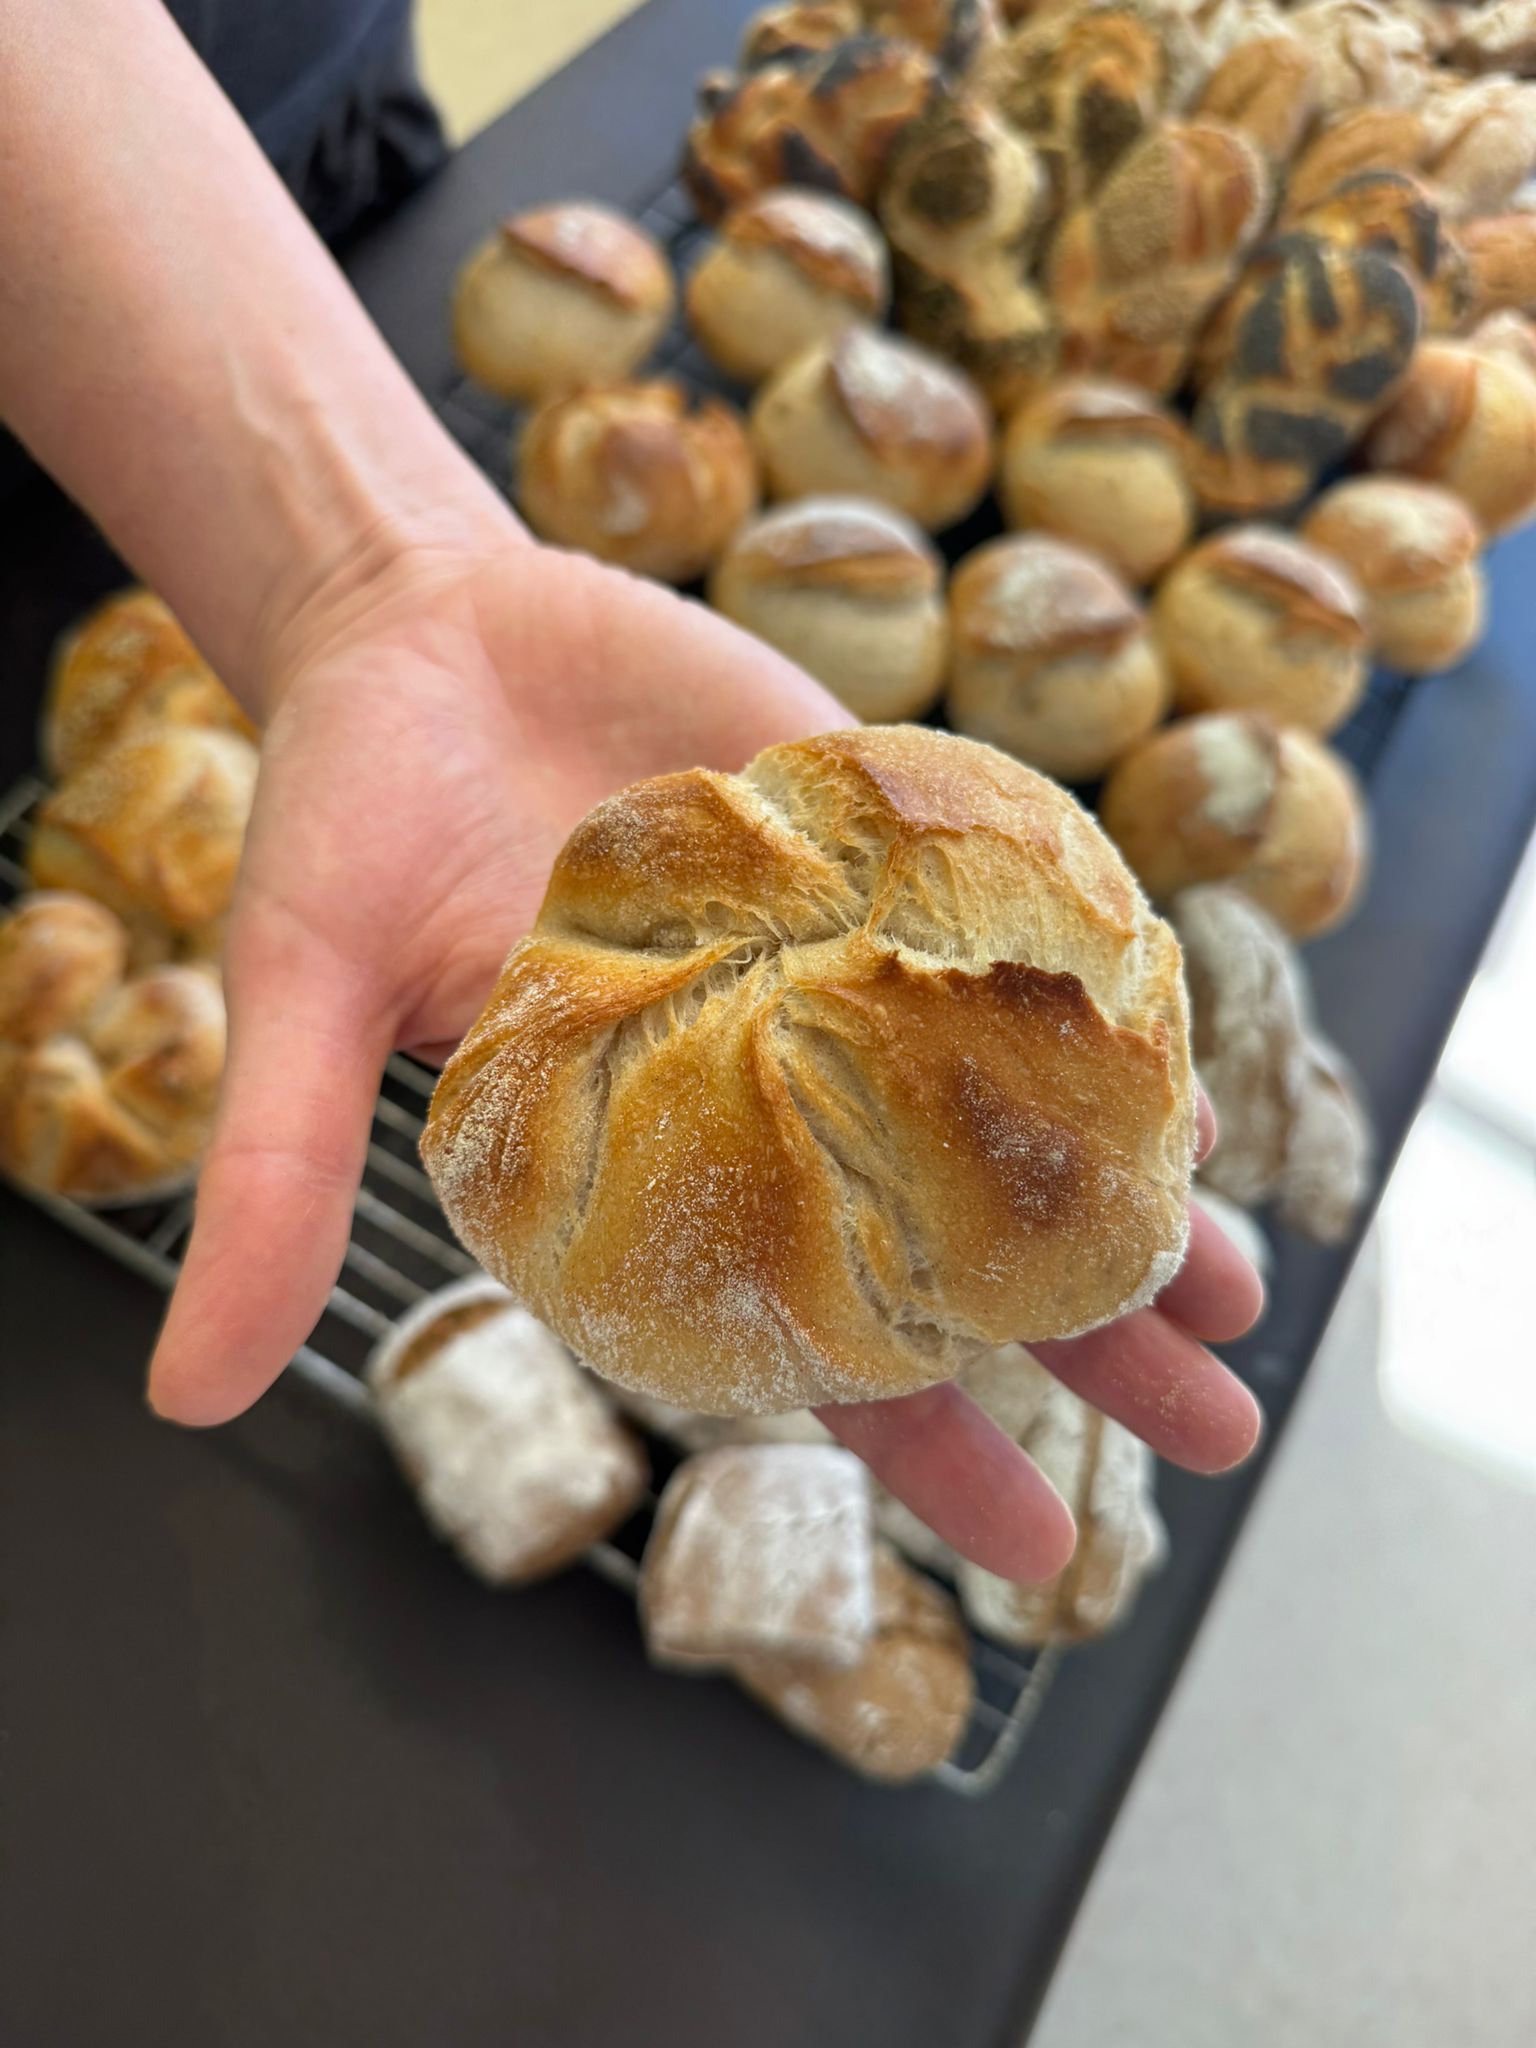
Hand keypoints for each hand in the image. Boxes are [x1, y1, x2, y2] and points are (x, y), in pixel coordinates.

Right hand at [147, 539, 1262, 1582]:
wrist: (423, 616)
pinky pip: (1008, 941)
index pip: (800, 1334)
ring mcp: (837, 969)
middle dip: (1079, 1343)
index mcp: (648, 1160)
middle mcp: (763, 1083)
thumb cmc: (350, 812)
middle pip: (943, 1239)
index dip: (913, 1440)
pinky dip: (1092, 1012)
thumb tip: (193, 1402)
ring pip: (1002, 1107)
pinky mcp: (879, 844)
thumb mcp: (299, 993)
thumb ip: (278, 1182)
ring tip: (1241, 1294)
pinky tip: (1178, 1081)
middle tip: (1213, 1438)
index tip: (1030, 1545)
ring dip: (1122, 1195)